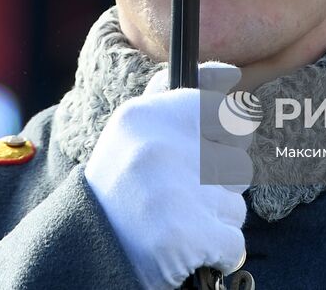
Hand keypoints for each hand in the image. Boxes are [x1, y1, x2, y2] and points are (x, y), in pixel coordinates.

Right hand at [84, 62, 253, 289]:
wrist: (87, 248)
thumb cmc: (123, 182)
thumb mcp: (136, 128)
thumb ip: (181, 97)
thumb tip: (230, 73)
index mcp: (147, 114)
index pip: (227, 111)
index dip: (224, 136)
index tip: (205, 148)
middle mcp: (161, 148)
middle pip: (238, 163)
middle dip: (219, 183)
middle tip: (182, 191)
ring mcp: (174, 194)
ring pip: (236, 206)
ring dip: (215, 219)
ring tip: (176, 219)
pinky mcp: (185, 239)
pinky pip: (234, 243)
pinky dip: (216, 251)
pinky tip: (185, 246)